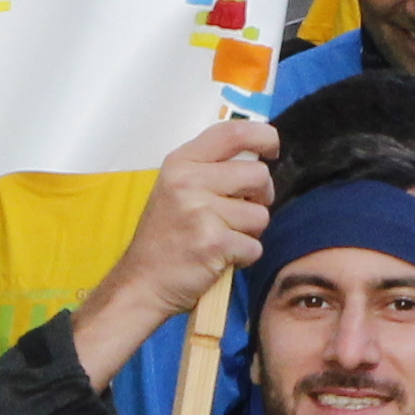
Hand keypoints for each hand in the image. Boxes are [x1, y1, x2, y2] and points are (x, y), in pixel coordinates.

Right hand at [89, 118, 280, 361]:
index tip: (272, 149)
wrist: (142, 282)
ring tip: (223, 239)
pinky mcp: (213, 242)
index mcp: (181, 163)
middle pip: (258, 175)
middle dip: (261, 197)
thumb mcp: (176, 189)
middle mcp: (188, 181)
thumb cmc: (166, 237)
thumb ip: (210, 169)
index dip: (262, 136)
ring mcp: (200, 212)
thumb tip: (258, 159)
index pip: (232, 132)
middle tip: (243, 212)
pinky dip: (244, 257)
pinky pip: (254, 246)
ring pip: (260, 215)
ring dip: (250, 232)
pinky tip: (220, 258)